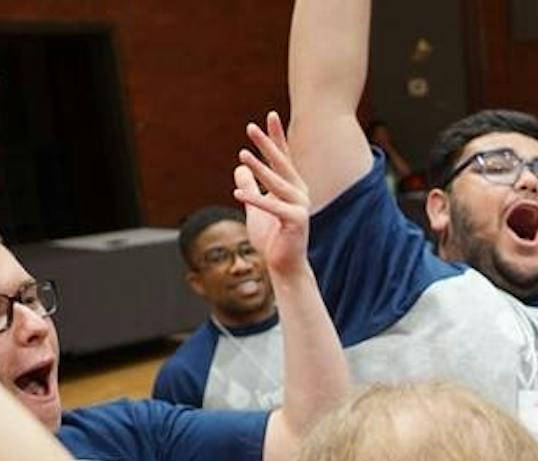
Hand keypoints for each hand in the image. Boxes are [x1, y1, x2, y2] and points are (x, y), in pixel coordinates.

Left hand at [234, 111, 310, 278]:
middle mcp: (300, 193)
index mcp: (292, 188)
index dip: (276, 137)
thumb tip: (240, 167)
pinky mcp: (296, 222)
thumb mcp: (255, 208)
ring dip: (260, 168)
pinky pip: (272, 208)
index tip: (270, 116)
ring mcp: (300, 207)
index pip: (283, 158)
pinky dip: (255, 200)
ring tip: (243, 154)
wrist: (284, 266)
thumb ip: (250, 187)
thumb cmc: (273, 238)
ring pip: (277, 183)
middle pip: (281, 164)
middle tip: (251, 127)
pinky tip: (237, 194)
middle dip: (267, 145)